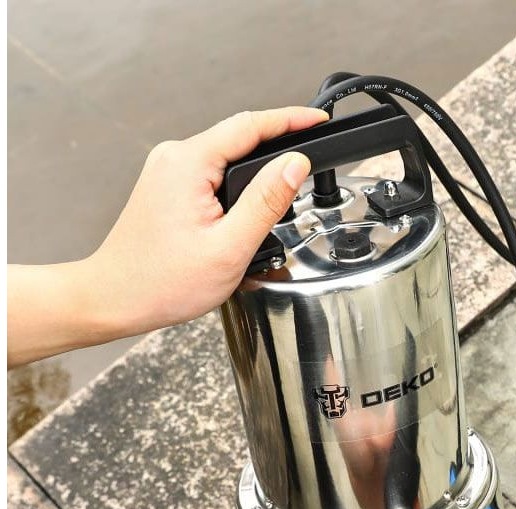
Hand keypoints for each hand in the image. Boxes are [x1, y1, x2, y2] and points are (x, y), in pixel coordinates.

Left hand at [7, 107, 327, 365]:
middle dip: (277, 144)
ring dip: (256, 168)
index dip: (290, 119)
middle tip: (312, 153)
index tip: (317, 120)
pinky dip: (235, 182)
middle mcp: (174, 158)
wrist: (116, 298)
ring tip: (285, 186)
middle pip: (238, 137)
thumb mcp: (229, 247)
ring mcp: (167, 171)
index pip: (250, 126)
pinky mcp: (166, 186)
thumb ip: (266, 202)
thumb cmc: (163, 281)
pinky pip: (210, 172)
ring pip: (225, 156)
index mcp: (188, 164)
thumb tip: (295, 166)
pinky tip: (248, 206)